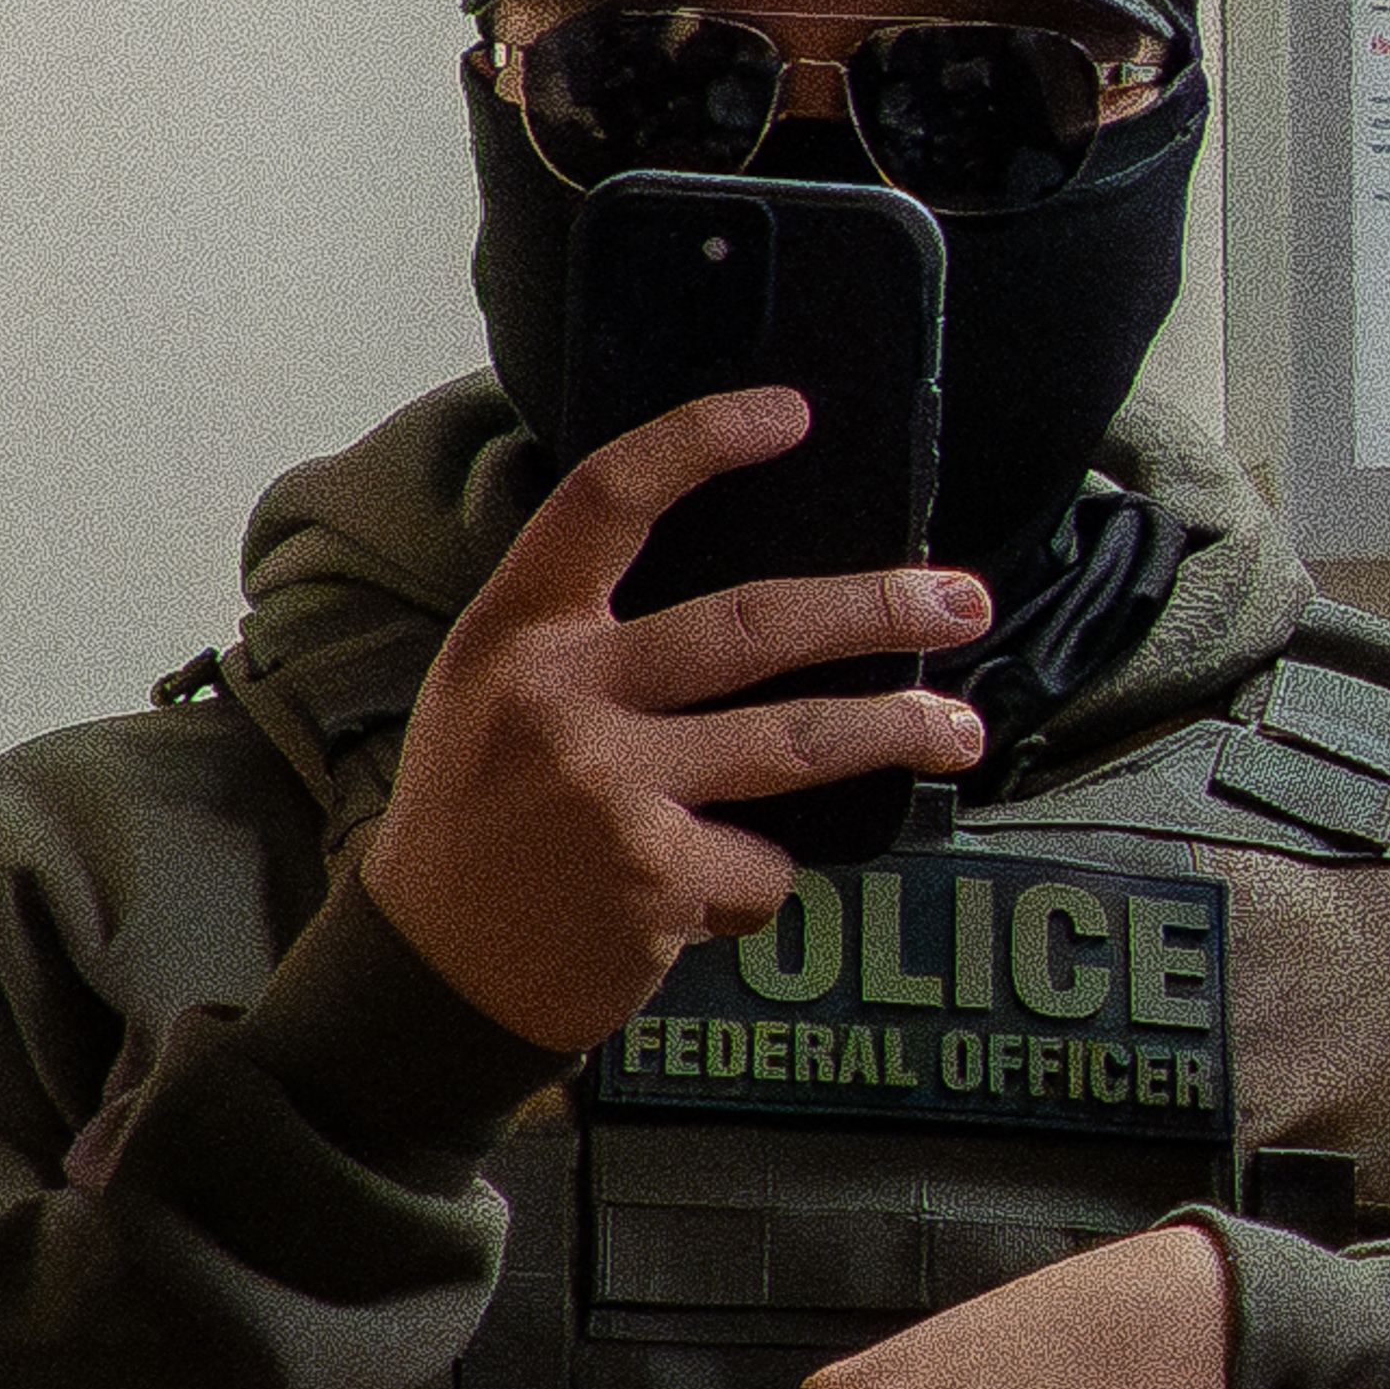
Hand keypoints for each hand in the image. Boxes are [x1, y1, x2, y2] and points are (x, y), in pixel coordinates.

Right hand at [364, 388, 990, 1053]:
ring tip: (960, 730)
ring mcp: (609, 786)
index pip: (608, 501)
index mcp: (517, 633)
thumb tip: (755, 614)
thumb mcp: (494, 699)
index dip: (700, 440)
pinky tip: (714, 896)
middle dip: (876, 609)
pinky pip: (767, 863)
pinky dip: (761, 880)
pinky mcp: (654, 874)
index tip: (792, 412)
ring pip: (799, 740)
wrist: (428, 975)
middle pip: (753, 623)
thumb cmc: (481, 826)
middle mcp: (560, 696)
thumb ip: (590, 643)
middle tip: (962, 600)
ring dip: (897, 730)